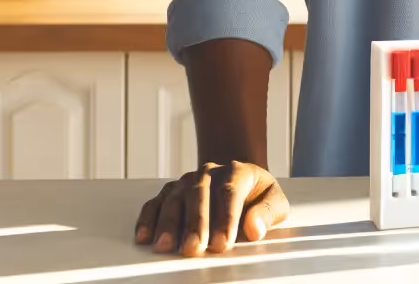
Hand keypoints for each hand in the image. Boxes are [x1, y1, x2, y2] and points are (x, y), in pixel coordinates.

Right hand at [133, 161, 289, 256]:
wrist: (237, 179)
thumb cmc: (256, 196)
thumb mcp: (274, 201)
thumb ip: (267, 213)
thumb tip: (254, 229)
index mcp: (237, 172)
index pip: (230, 192)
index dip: (225, 219)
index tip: (222, 243)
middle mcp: (208, 173)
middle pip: (198, 194)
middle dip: (195, 223)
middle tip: (193, 248)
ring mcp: (186, 181)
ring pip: (174, 198)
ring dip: (168, 223)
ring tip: (165, 246)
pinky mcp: (170, 192)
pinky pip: (155, 203)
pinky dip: (148, 219)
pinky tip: (145, 237)